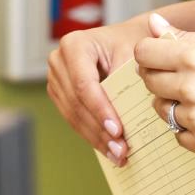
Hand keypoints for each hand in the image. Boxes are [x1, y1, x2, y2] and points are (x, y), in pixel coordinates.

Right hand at [46, 13, 150, 164]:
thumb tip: (137, 102)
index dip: (99, 110)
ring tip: (118, 155)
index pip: (84, 84)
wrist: (127, 38)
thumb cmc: (133, 42)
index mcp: (75, 44)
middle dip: (99, 130)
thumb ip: (133, 74)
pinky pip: (73, 119)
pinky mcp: (61, 94)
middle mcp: (59, 60)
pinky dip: (92, 135)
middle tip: (121, 150)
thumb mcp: (136, 51)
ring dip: (96, 138)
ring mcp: (57, 78)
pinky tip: (109, 149)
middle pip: (76, 103)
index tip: (117, 130)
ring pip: (73, 116)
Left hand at [134, 23, 194, 166]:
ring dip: (177, 106)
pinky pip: (180, 136)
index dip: (151, 55)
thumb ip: (186, 35)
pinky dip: (193, 130)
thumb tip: (153, 24)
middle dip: (163, 80)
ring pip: (163, 111)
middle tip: (192, 81)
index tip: (164, 59)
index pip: (143, 53)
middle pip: (149, 82)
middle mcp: (192, 88)